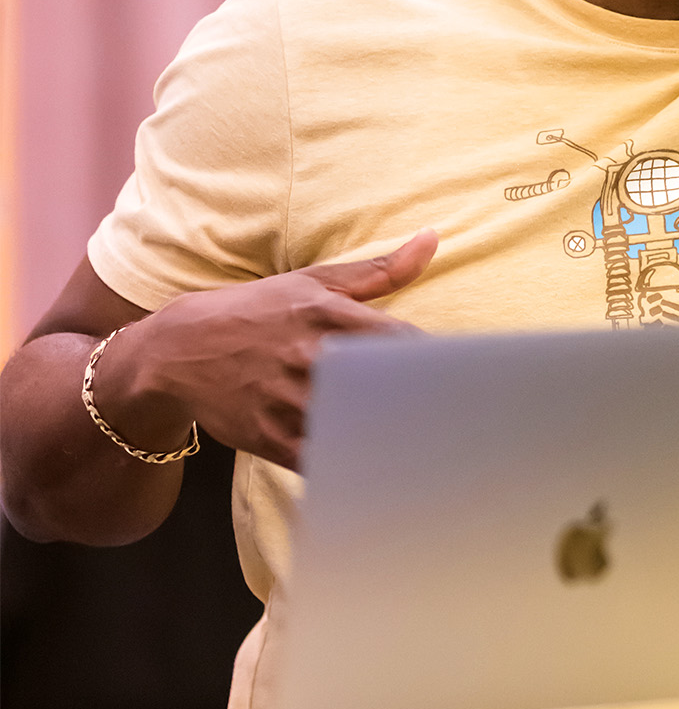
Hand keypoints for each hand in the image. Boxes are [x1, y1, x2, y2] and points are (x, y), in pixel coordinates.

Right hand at [93, 231, 437, 471]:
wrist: (175, 352)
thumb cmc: (255, 312)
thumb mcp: (310, 283)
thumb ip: (378, 271)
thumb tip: (432, 239)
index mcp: (325, 315)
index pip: (400, 342)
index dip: (441, 363)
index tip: (472, 376)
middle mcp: (308, 358)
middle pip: (384, 388)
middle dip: (424, 404)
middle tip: (466, 420)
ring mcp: (288, 401)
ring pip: (357, 427)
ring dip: (396, 439)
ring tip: (439, 449)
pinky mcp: (272, 437)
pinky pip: (326, 458)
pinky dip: (357, 465)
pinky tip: (388, 469)